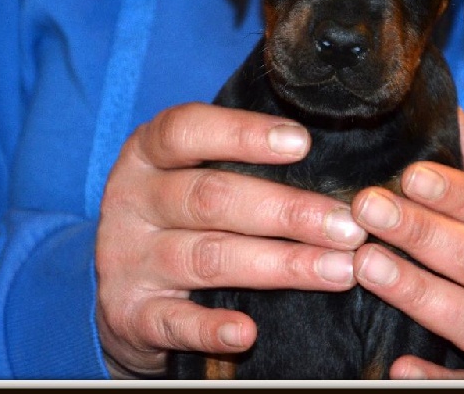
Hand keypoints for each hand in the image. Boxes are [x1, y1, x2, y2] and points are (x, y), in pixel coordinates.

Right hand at [95, 103, 366, 377]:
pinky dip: (211, 329)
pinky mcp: (130, 314)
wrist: (116, 284)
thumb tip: (329, 157)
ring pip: (209, 258)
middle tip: (347, 225)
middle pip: (212, 198)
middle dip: (288, 211)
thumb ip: (238, 158)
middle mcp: (134, 200)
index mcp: (147, 153)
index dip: (243, 134)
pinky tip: (248, 332)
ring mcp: (128, 259)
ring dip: (280, 265)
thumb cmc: (178, 210)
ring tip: (338, 271)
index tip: (302, 144)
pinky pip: (174, 323)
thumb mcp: (189, 169)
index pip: (188, 130)